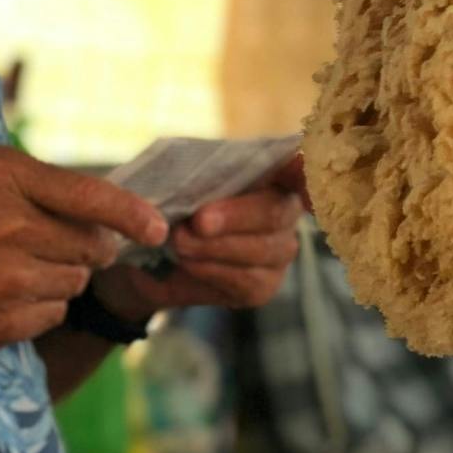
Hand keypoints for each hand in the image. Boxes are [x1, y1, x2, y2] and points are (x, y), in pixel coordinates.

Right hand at [0, 144, 168, 348]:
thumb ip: (50, 185)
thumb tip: (116, 213)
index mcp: (7, 179)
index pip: (90, 197)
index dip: (132, 215)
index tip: (157, 227)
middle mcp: (9, 227)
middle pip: (95, 248)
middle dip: (89, 247)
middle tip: (54, 241)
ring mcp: (6, 278)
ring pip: (77, 283)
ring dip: (64, 276)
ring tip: (22, 264)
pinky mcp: (2, 321)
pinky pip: (55, 313)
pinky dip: (42, 305)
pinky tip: (9, 291)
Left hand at [93, 155, 303, 327]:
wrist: (146, 249)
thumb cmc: (165, 200)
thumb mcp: (169, 177)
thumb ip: (186, 177)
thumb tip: (199, 202)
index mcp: (268, 170)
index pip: (298, 167)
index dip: (306, 173)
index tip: (302, 182)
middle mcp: (283, 209)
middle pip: (276, 211)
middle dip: (235, 217)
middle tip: (198, 222)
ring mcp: (278, 249)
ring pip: (263, 250)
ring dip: (216, 247)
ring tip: (178, 242)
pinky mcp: (263, 285)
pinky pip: (248, 281)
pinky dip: (213, 271)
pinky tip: (188, 263)